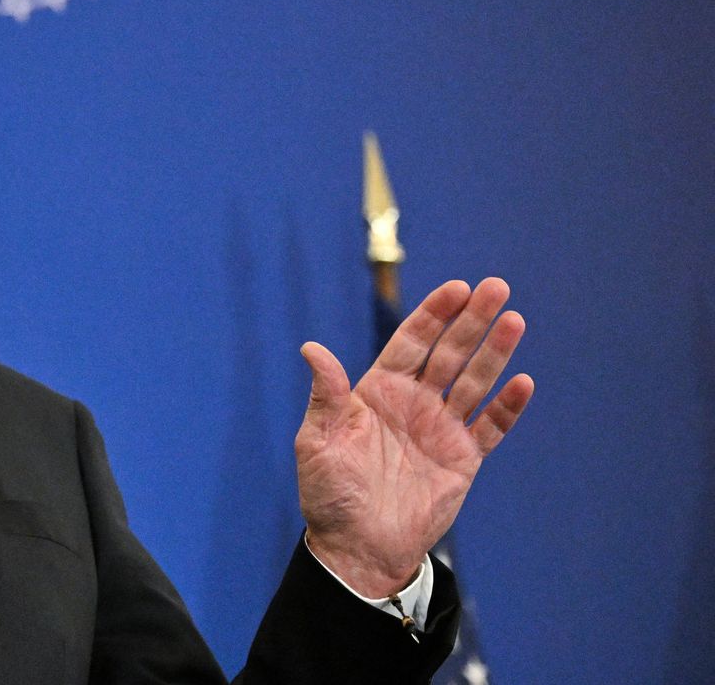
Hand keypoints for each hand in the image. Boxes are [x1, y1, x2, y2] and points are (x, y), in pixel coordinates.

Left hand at [295, 277, 533, 595]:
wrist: (356, 547)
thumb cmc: (328, 494)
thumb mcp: (318, 441)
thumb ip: (325, 395)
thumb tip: (312, 348)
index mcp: (378, 392)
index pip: (411, 342)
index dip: (433, 314)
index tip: (456, 287)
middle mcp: (413, 404)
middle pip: (449, 353)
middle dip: (472, 320)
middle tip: (497, 287)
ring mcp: (440, 430)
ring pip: (474, 383)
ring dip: (495, 353)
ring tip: (514, 320)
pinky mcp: (462, 460)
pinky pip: (490, 428)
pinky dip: (507, 407)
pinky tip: (522, 382)